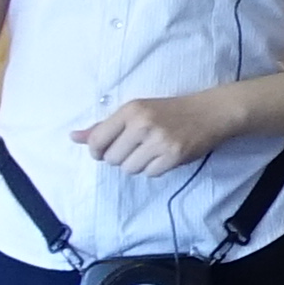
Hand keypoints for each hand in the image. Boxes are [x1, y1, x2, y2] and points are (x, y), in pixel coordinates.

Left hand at [74, 85, 242, 174]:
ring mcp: (159, 141)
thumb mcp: (137, 111)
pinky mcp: (173, 156)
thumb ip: (105, 126)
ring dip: (136, 165)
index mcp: (131, 110)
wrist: (210, 112)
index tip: (104, 151)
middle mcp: (143, 125)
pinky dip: (153, 169)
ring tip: (149, 152)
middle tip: (135, 149)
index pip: (98, 140)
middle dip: (119, 158)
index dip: (97, 151)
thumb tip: (73, 138)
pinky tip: (162, 157)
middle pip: (112, 159)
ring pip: (129, 168)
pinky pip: (149, 174)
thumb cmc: (170, 111)